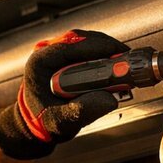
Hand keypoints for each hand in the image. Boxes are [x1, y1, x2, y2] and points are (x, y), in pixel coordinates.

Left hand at [0, 30, 129, 158]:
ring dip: (107, 49)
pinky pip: (87, 48)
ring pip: (86, 41)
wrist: (36, 122)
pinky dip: (103, 54)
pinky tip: (115, 64)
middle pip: (80, 39)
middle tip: (127, 59)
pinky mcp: (67, 56)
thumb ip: (82, 112)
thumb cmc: (43, 121)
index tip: (116, 53)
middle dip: (106, 46)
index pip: (70, 45)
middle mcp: (46, 52)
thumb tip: (109, 100)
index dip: (96, 47)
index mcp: (39, 63)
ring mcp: (57, 52)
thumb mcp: (60, 121)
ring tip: (124, 63)